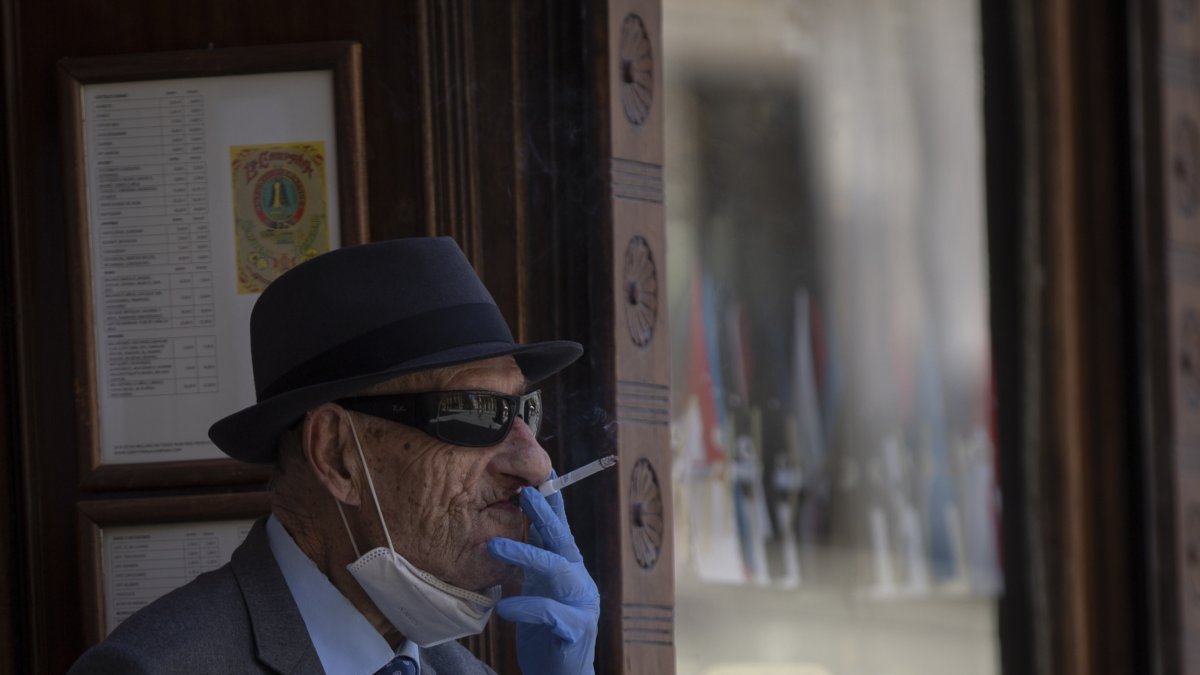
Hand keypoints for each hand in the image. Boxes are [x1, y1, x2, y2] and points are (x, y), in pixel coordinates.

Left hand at [487, 485, 599, 674]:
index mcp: (570, 568)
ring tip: (495, 545)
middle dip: (545, 514)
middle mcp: (579, 580)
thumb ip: (537, 561)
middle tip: (526, 493)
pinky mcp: (575, 630)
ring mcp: (581, 604)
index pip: (561, 528)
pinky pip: (550, 613)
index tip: (544, 473)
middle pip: (562, 541)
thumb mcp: (540, 589)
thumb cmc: (548, 631)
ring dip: (525, 553)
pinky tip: (505, 607)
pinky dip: (526, 607)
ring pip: (556, 570)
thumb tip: (520, 525)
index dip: (553, 501)